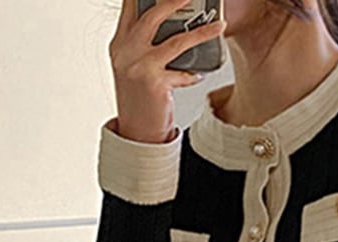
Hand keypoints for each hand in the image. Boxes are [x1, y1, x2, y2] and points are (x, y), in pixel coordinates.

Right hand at [110, 0, 226, 142]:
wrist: (136, 133)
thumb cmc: (138, 99)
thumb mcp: (132, 66)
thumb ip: (142, 43)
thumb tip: (169, 21)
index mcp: (119, 43)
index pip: (129, 6)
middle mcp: (125, 52)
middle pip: (152, 15)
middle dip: (174, 1)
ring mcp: (139, 67)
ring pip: (176, 41)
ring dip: (202, 33)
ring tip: (218, 26)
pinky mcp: (154, 83)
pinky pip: (183, 72)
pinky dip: (192, 73)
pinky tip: (197, 74)